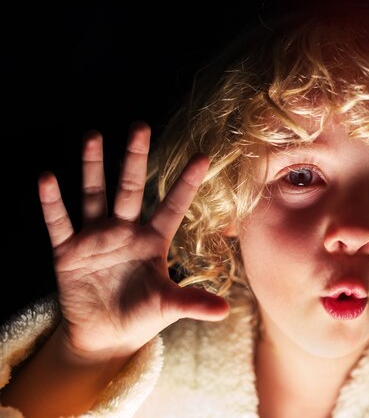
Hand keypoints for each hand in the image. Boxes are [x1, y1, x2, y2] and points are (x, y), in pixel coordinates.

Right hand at [39, 122, 228, 359]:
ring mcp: (95, 238)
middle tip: (140, 127)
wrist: (106, 336)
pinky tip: (47, 178)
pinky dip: (52, 203)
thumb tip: (226, 311)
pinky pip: (59, 223)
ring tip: (93, 136)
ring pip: (94, 195)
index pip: (172, 206)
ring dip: (92, 167)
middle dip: (134, 158)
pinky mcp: (68, 252)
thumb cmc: (142, 316)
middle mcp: (125, 231)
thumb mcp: (168, 306)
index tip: (203, 157)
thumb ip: (193, 303)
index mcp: (153, 241)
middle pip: (130, 188)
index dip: (186, 184)